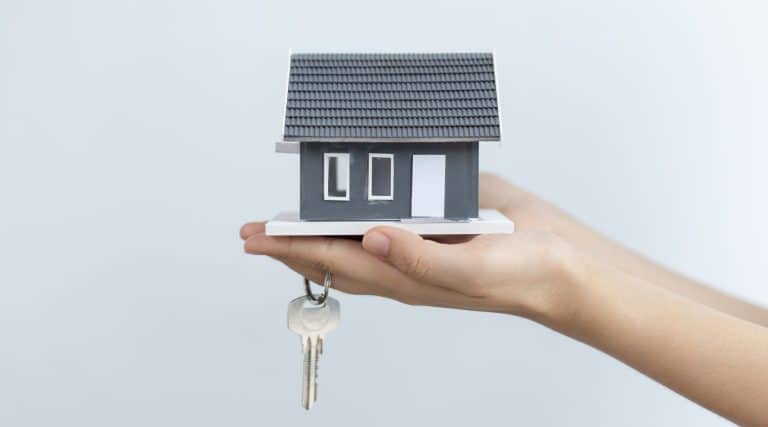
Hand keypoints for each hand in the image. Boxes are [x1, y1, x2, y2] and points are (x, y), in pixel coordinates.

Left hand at [240, 176, 580, 317]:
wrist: (562, 260)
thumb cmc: (518, 276)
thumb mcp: (465, 273)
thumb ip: (417, 259)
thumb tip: (369, 238)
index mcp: (404, 275)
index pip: (334, 260)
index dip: (292, 248)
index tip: (256, 238)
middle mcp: (405, 255)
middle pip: (336, 249)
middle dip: (294, 241)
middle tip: (256, 231)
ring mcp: (421, 234)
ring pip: (361, 227)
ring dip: (325, 220)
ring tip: (293, 214)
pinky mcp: (441, 211)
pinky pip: (396, 202)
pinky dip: (370, 194)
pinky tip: (358, 186)